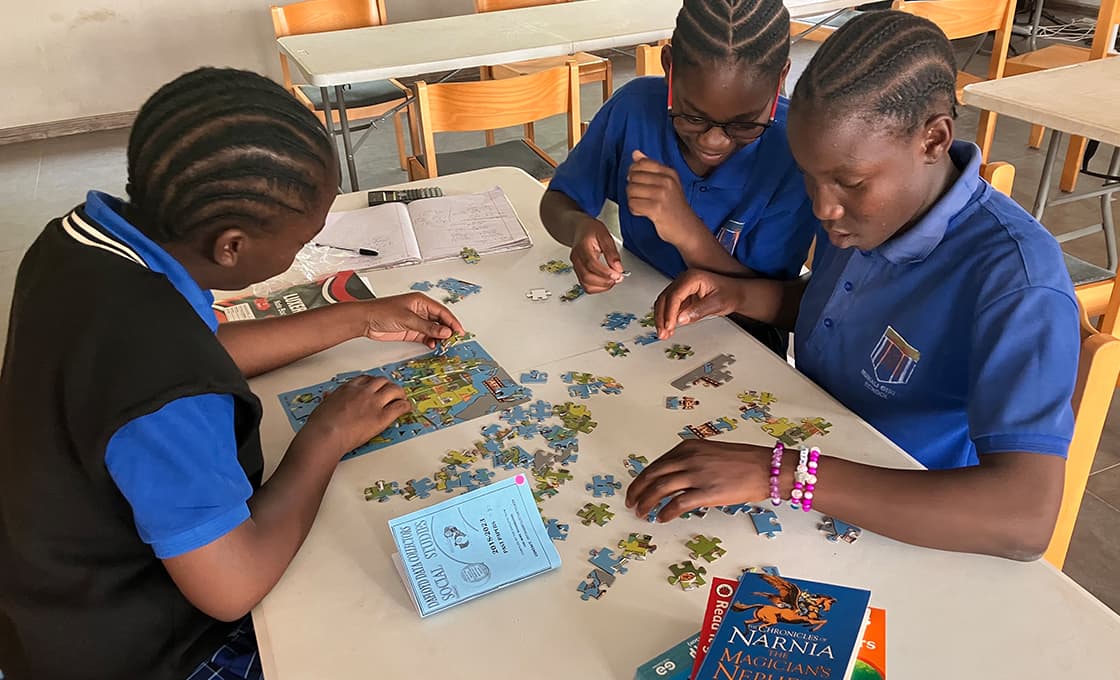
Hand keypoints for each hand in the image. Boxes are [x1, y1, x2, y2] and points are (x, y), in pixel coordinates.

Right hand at [298, 375, 410, 456]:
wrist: (325, 434)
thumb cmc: (321, 423)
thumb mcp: (323, 405)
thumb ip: (331, 399)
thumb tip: (329, 396)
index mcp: (349, 388)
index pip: (366, 379)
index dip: (373, 383)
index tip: (376, 387)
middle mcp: (363, 392)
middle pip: (382, 381)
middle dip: (387, 386)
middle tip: (390, 392)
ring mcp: (374, 403)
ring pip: (394, 390)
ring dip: (399, 393)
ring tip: (401, 398)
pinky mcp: (382, 416)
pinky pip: (399, 406)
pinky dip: (405, 406)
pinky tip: (407, 408)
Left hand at [358, 293, 463, 347]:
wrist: (365, 320)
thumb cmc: (382, 312)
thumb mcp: (408, 319)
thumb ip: (427, 326)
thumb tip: (445, 331)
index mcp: (421, 302)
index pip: (442, 312)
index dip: (452, 322)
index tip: (459, 331)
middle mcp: (420, 311)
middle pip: (440, 321)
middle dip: (447, 330)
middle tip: (453, 340)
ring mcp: (416, 321)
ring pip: (434, 330)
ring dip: (439, 337)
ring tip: (444, 344)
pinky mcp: (410, 331)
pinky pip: (425, 336)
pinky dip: (431, 341)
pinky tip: (433, 345)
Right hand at [570, 217, 624, 293]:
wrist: (580, 230)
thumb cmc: (591, 231)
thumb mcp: (604, 235)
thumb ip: (612, 252)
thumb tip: (618, 268)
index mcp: (582, 247)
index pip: (591, 264)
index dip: (605, 272)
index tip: (617, 274)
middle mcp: (576, 259)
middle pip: (587, 277)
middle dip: (605, 281)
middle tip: (618, 278)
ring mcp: (576, 267)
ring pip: (586, 284)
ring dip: (602, 287)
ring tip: (613, 280)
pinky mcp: (579, 273)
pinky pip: (586, 286)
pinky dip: (597, 288)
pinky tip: (606, 283)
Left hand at [625, 440, 773, 521]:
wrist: (766, 468)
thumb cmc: (743, 462)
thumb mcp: (710, 453)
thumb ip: (690, 462)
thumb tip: (672, 479)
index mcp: (688, 447)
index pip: (656, 464)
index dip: (642, 479)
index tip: (635, 489)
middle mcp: (688, 458)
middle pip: (653, 475)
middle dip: (638, 490)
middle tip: (631, 502)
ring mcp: (697, 475)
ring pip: (660, 489)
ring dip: (647, 503)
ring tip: (641, 513)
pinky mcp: (706, 492)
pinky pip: (678, 504)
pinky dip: (666, 512)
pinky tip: (662, 518)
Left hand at [626, 150, 700, 243]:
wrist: (687, 228)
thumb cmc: (675, 207)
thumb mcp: (667, 183)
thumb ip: (650, 167)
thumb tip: (635, 153)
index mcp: (669, 173)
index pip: (642, 163)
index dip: (634, 171)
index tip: (638, 181)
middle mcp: (666, 181)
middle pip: (633, 176)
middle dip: (633, 188)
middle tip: (642, 196)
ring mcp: (661, 194)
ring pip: (631, 190)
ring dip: (633, 200)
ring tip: (644, 205)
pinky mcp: (656, 208)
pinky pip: (633, 204)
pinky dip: (635, 210)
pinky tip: (643, 212)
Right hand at [654, 268, 743, 338]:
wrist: (736, 293)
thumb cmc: (730, 293)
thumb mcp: (717, 303)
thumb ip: (698, 311)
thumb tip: (681, 319)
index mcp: (692, 277)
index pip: (675, 295)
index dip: (669, 312)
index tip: (669, 326)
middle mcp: (684, 280)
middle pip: (665, 298)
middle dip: (661, 317)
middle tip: (662, 333)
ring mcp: (682, 287)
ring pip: (664, 302)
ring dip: (662, 318)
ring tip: (663, 334)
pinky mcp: (682, 296)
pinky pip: (670, 306)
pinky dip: (667, 318)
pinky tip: (668, 329)